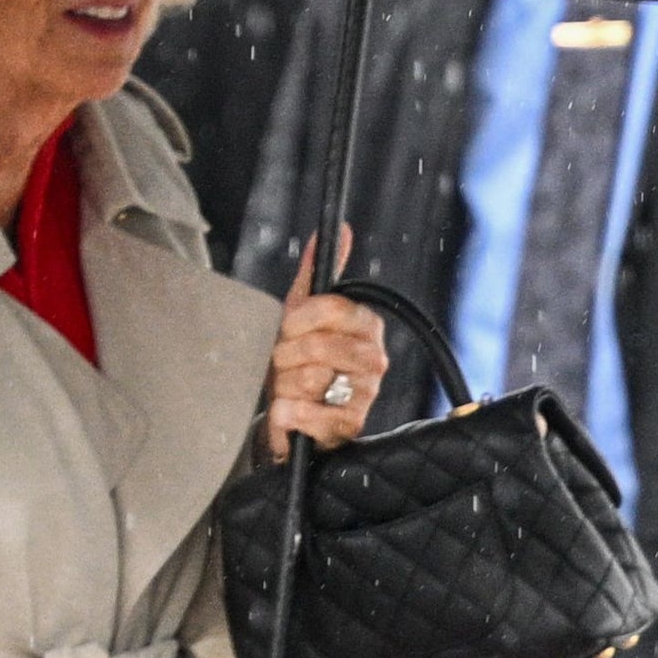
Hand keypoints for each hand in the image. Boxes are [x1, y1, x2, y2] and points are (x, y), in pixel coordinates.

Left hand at [267, 229, 388, 460]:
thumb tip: (341, 230)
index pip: (334, 307)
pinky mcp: (350, 427)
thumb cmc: (296, 360)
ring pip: (312, 378)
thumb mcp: (300, 312)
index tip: (286, 328)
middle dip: (288, 355)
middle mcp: (373, 358)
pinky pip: (310, 414)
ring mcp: (365, 393)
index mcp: (364, 325)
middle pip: (320, 344)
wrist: (287, 413)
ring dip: (285, 384)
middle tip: (284, 363)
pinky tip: (288, 411)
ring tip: (288, 387)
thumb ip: (316, 273)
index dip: (300, 318)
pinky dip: (288, 413)